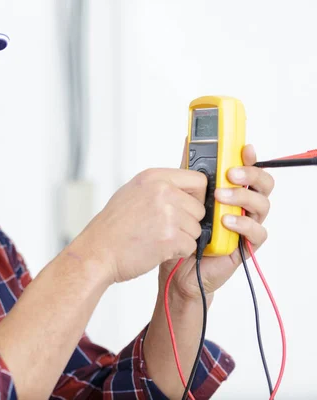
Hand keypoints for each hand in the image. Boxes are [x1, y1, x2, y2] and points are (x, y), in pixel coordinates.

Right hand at [72, 167, 207, 283]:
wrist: (97, 252)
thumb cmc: (112, 228)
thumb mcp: (132, 194)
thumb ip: (159, 188)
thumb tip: (184, 191)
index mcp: (153, 178)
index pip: (198, 180)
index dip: (197, 197)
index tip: (190, 207)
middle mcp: (161, 191)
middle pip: (199, 208)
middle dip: (188, 222)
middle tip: (165, 229)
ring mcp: (167, 213)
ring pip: (196, 228)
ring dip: (182, 238)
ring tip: (157, 239)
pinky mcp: (170, 236)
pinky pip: (191, 245)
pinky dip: (178, 252)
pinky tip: (157, 249)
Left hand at [160, 143, 274, 299]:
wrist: (174, 265)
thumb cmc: (179, 230)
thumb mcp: (182, 196)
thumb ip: (190, 170)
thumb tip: (189, 140)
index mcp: (230, 190)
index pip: (248, 169)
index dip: (249, 157)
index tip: (243, 148)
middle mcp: (241, 206)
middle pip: (263, 183)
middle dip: (250, 175)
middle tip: (230, 174)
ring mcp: (246, 225)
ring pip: (262, 205)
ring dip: (243, 197)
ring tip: (221, 197)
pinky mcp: (245, 245)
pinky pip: (257, 232)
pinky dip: (244, 224)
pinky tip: (227, 221)